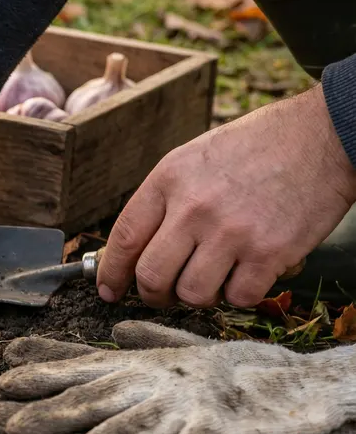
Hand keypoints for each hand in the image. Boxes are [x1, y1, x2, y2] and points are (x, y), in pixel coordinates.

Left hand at [0, 322, 355, 433]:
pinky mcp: (229, 430)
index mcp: (144, 367)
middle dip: (42, 413)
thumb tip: (116, 329)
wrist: (308, 381)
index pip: (77, 369)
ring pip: (134, 428)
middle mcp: (158, 382)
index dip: (32, 377)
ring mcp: (191, 405)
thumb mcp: (187, 352)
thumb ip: (147, 343)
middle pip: (91, 398)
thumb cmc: (244, 371)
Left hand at [97, 84, 355, 308]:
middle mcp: (194, 207)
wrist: (324, 135)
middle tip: (163, 294)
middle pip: (151, 276)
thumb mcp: (194, 158)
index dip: (111, 272)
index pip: (124, 238)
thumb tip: (134, 248)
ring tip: (211, 279)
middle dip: (152, 294)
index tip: (108, 290)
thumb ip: (165, 200)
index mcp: (169, 179)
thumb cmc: (257, 147)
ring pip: (192, 294)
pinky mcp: (269, 252)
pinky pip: (238, 297)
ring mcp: (232, 232)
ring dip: (198, 296)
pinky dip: (240, 294)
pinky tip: (247, 274)